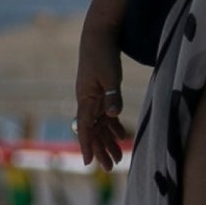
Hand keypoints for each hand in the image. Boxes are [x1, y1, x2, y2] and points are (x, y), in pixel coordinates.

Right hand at [74, 39, 127, 166]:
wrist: (98, 36)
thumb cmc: (102, 55)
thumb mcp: (109, 76)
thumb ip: (112, 96)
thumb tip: (114, 115)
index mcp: (85, 99)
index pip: (84, 128)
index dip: (87, 145)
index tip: (89, 162)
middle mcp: (87, 102)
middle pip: (93, 131)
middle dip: (101, 149)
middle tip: (110, 167)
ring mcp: (94, 98)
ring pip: (100, 125)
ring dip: (108, 141)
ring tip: (118, 158)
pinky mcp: (101, 93)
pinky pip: (106, 115)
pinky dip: (112, 127)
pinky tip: (121, 137)